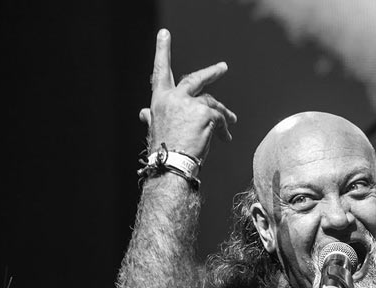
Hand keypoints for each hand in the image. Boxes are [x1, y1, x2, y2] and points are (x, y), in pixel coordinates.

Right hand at [141, 28, 237, 162]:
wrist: (172, 164)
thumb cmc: (164, 150)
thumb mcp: (155, 128)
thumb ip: (152, 116)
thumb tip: (143, 113)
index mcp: (160, 100)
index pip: (160, 72)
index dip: (162, 51)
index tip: (164, 34)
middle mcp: (174, 97)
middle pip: (195, 80)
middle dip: (211, 73)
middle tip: (222, 68)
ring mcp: (191, 104)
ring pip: (212, 103)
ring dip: (223, 113)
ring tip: (231, 122)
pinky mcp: (206, 113)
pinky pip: (219, 117)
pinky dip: (224, 127)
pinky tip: (225, 138)